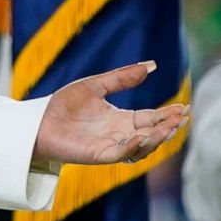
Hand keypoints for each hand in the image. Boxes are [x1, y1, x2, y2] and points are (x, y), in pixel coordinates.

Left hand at [33, 62, 187, 164]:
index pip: (151, 118)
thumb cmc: (63, 104)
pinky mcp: (97, 155)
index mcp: (121, 119)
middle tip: (181, 117)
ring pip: (142, 147)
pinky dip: (132, 147)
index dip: (167, 114)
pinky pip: (119, 155)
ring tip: (167, 127)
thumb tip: (152, 65)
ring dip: (156, 139)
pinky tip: (140, 137)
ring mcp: (110, 146)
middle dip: (168, 127)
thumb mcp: (95, 86)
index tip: (183, 107)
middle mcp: (119, 134)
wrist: (37, 120)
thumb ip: (122, 78)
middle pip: (152, 133)